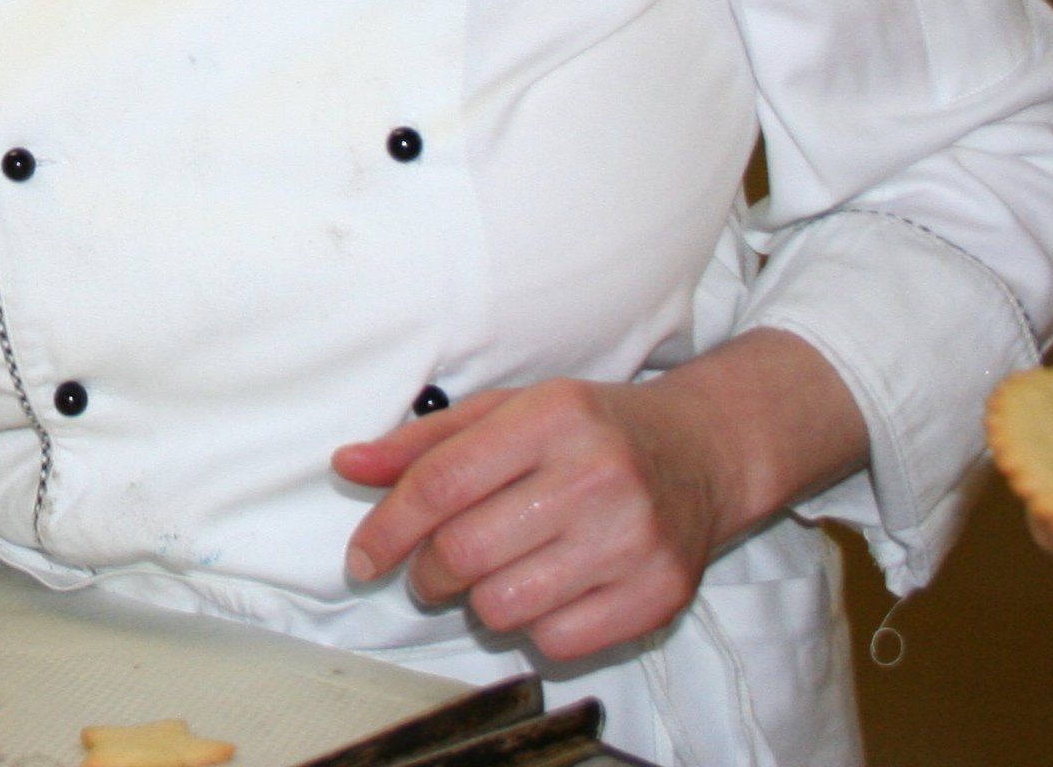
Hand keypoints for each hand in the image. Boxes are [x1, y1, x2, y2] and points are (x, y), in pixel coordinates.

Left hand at [333, 330, 866, 659]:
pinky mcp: (659, 593)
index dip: (386, 528)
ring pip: (503, 606)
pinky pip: (556, 641)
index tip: (363, 558)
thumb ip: (426, 442)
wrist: (703, 452)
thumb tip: (349, 466)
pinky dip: (534, 628)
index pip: (440, 484)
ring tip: (496, 573)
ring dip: (479, 601)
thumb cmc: (592, 429)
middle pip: (463, 552)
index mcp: (551, 417)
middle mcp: (596, 475)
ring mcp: (633, 539)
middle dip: (427, 572)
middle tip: (433, 567)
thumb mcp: (509, 410)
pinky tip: (546, 591)